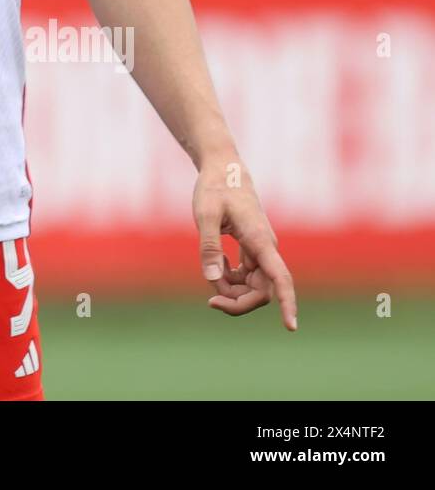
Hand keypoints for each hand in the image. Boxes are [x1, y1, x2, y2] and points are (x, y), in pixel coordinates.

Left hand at [193, 161, 297, 330]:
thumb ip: (210, 246)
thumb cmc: (215, 188)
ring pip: (255, 286)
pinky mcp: (253, 249)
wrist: (224, 169)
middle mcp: (266, 248)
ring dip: (233, 291)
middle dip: (239, 302)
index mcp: (260, 241)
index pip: (280, 279)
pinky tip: (218, 266)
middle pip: (263, 291)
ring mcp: (261, 250)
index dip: (288, 304)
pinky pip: (248, 277)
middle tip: (211, 302)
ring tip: (211, 273)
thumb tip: (213, 279)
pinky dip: (231, 279)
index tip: (290, 327)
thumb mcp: (206, 214)